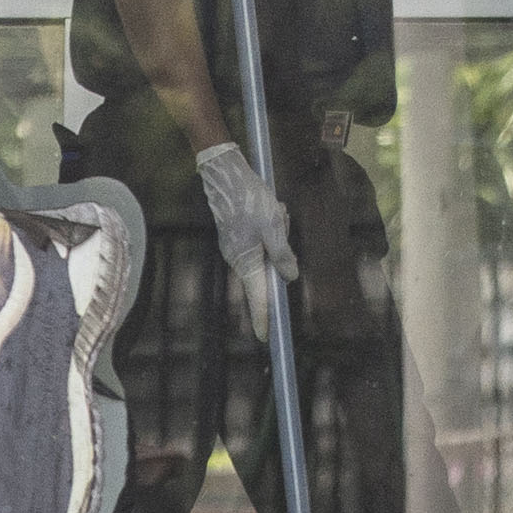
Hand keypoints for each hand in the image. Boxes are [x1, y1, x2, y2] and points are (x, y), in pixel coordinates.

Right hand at [195, 141, 295, 346]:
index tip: (266, 338)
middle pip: (266, 272)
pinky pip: (259, 242)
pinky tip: (269, 208)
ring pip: (265, 254)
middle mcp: (238, 259)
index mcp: (247, 260)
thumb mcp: (273, 226)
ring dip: (276, 233)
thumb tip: (288, 277)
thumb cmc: (249, 199)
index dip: (264, 318)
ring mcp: (235, 248)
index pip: (258, 297)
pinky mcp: (236, 237)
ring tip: (275, 209)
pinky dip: (269, 228)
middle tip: (281, 219)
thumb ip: (282, 254)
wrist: (224, 175)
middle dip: (280, 254)